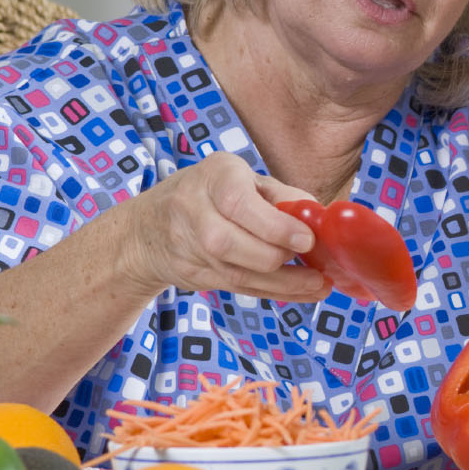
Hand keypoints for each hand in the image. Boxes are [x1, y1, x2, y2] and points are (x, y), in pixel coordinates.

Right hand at [119, 152, 328, 302]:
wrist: (148, 228)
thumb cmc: (212, 194)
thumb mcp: (244, 180)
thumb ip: (282, 196)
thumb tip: (320, 217)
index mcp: (213, 176)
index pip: (239, 204)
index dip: (275, 226)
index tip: (306, 240)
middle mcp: (193, 209)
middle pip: (232, 243)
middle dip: (277, 256)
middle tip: (313, 261)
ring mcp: (188, 246)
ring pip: (237, 272)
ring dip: (285, 283)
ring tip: (319, 285)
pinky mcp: (194, 275)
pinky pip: (239, 288)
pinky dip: (276, 293)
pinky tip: (304, 293)